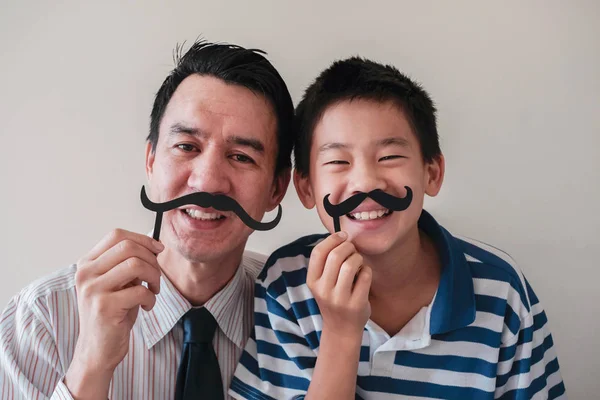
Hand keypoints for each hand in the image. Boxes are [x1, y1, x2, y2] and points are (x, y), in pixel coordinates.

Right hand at [64, 229, 163, 398]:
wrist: (97, 350)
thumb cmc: (113, 314)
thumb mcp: (118, 283)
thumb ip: (128, 263)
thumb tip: (155, 246)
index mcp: (87, 263)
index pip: (116, 235)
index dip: (143, 239)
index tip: (158, 250)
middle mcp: (85, 273)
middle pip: (128, 247)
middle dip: (151, 260)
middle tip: (155, 276)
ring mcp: (92, 289)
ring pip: (135, 265)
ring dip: (153, 277)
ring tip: (153, 290)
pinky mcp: (104, 306)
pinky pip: (140, 291)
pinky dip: (151, 298)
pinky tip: (147, 306)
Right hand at [307, 231, 371, 339]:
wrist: (341, 329)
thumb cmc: (334, 299)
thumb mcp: (322, 283)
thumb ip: (327, 262)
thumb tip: (341, 236)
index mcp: (312, 281)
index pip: (318, 252)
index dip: (332, 239)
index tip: (343, 236)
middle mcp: (323, 290)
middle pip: (336, 256)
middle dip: (348, 247)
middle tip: (353, 250)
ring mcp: (339, 298)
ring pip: (350, 264)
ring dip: (358, 258)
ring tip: (358, 263)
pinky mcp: (356, 304)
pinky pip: (365, 276)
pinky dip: (366, 270)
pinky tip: (363, 275)